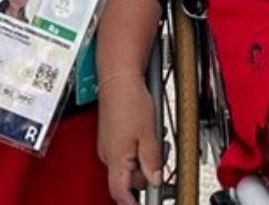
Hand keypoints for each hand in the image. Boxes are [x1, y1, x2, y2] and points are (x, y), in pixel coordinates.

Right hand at [99, 75, 162, 204]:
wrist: (119, 78)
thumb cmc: (130, 99)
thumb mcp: (149, 133)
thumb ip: (152, 160)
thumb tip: (155, 179)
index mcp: (116, 158)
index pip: (120, 193)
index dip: (133, 203)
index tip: (145, 204)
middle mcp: (108, 154)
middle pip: (128, 179)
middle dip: (145, 175)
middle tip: (161, 162)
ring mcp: (107, 145)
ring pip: (128, 165)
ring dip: (143, 160)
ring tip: (155, 142)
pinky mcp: (111, 136)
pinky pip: (125, 152)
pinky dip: (138, 149)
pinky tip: (148, 135)